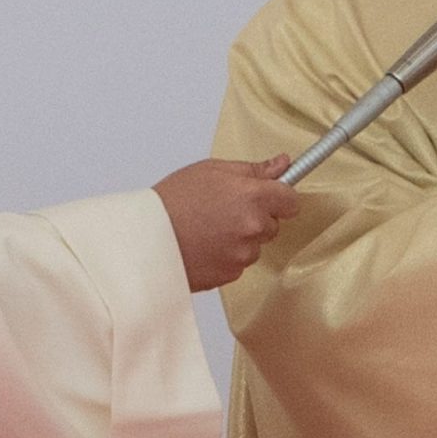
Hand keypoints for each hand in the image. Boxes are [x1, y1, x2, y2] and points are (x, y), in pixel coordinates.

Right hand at [154, 154, 299, 291]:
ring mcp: (243, 253)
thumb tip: (282, 164)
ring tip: (209, 229)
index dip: (280, 197)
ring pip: (255, 245)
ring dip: (241, 239)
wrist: (145, 238)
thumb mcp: (211, 171)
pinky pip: (239, 263)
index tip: (270, 196)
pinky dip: (227, 256)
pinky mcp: (231, 274)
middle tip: (225, 211)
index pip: (291, 200)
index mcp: (253, 196)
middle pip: (273, 224)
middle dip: (256, 217)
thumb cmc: (173, 201)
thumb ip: (252, 169)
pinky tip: (205, 245)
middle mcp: (253, 227)